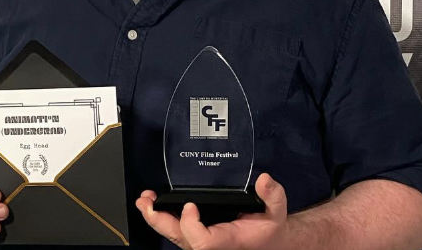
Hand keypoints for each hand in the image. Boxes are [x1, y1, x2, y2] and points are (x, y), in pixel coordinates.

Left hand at [135, 173, 289, 249]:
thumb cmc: (270, 229)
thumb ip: (272, 195)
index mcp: (228, 241)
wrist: (270, 242)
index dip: (191, 225)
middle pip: (180, 239)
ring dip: (157, 218)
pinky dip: (163, 218)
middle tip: (149, 203)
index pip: (202, 241)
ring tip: (145, 200)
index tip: (189, 205)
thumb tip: (264, 179)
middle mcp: (212, 245)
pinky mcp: (198, 237)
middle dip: (160, 222)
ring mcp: (203, 242)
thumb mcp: (276, 210)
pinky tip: (154, 204)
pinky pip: (177, 232)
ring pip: (174, 236)